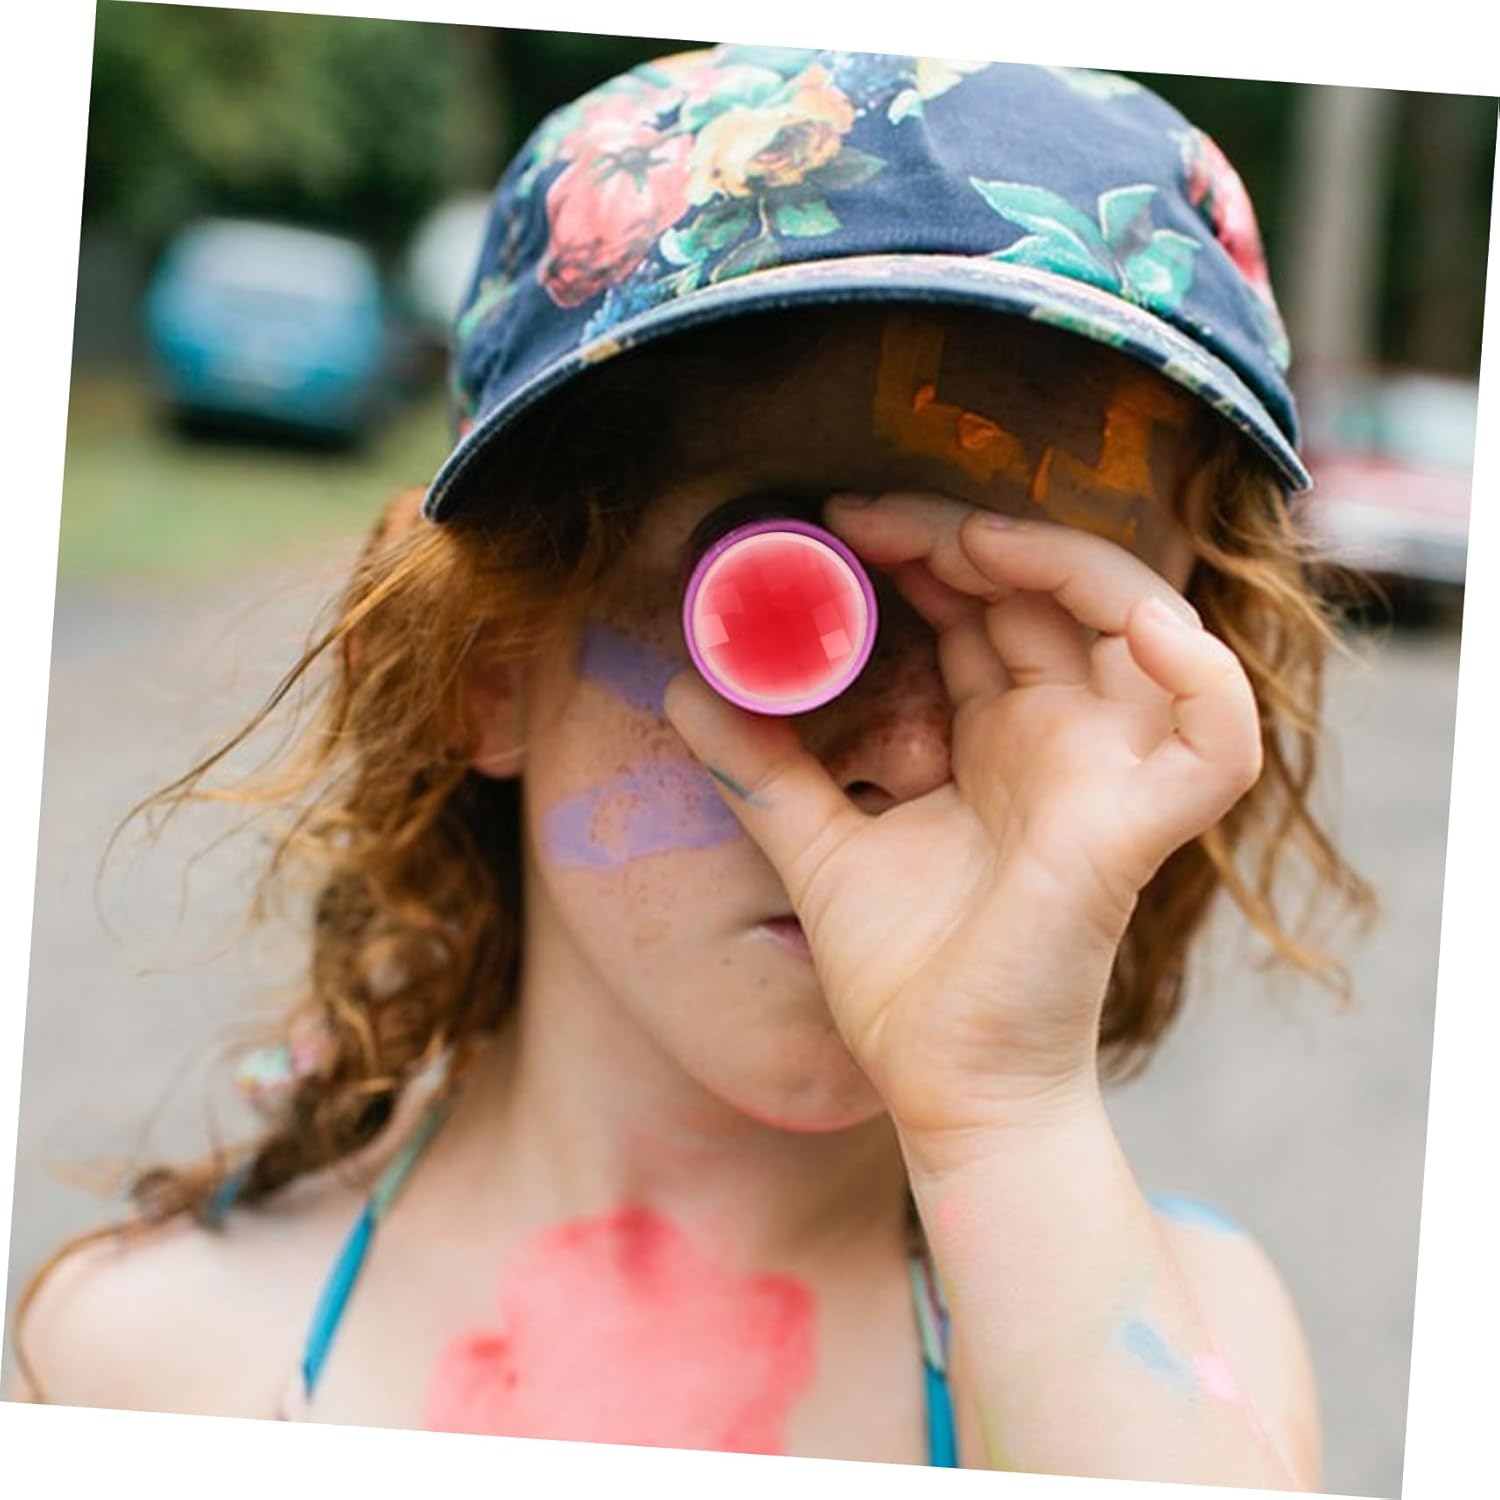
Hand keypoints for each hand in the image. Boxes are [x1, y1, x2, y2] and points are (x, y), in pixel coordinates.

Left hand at [662, 493, 1261, 1154]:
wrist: (944, 1088)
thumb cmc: (905, 977)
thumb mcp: (815, 846)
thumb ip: (760, 767)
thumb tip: (685, 683)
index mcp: (999, 738)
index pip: (984, 606)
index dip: (924, 551)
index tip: (837, 528)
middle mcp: (1062, 741)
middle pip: (1049, 592)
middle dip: (965, 536)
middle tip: (864, 518)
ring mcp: (1108, 777)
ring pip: (1142, 624)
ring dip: (1065, 564)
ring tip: (962, 544)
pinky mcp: (1139, 828)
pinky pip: (1218, 734)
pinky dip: (1200, 673)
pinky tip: (1134, 626)